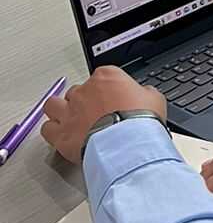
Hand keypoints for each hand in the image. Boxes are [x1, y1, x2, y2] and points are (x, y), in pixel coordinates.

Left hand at [41, 66, 166, 165]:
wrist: (127, 145)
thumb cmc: (140, 121)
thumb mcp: (154, 98)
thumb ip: (144, 92)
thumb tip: (143, 94)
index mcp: (106, 77)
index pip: (101, 76)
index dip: (106, 89)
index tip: (112, 99)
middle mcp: (84, 91)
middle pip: (77, 90)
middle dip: (83, 101)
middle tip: (93, 113)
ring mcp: (70, 112)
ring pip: (53, 104)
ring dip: (60, 110)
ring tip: (69, 119)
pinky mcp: (61, 134)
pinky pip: (47, 128)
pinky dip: (52, 131)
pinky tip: (61, 135)